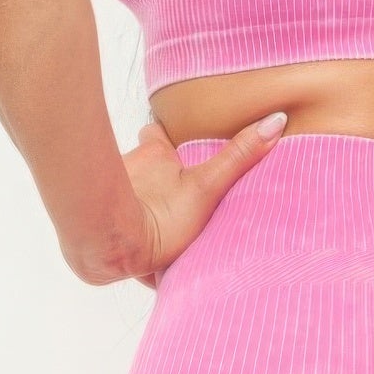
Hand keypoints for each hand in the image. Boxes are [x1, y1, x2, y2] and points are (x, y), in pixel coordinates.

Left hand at [91, 114, 287, 288]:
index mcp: (154, 155)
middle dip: (154, 175)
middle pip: (142, 166)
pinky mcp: (99, 226)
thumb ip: (238, 157)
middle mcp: (129, 169)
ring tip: (161, 224)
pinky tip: (142, 252)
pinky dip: (126, 233)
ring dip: (140, 204)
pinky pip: (116, 226)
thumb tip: (274, 121)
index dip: (164, 135)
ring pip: (128, 195)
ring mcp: (112, 196)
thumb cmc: (158, 216)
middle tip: (174, 188)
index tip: (174, 137)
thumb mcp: (206, 186)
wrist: (108, 248)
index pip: (156, 134)